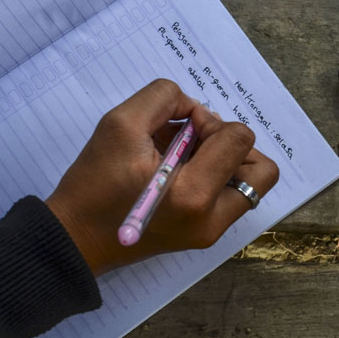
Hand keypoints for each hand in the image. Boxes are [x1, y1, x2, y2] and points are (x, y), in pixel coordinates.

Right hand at [45, 79, 279, 275]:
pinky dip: (216, 179)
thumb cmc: (93, 183)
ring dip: (228, 162)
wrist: (75, 237)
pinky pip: (232, 198)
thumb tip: (196, 107)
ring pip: (251, 186)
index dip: (213, 122)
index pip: (239, 139)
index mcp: (193, 193)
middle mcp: (212, 219)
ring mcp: (212, 231)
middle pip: (263, 169)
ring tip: (188, 159)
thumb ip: (164, 100)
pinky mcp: (206, 236)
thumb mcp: (120, 124)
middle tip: (195, 144)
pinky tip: (181, 174)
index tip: (182, 127)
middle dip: (232, 145)